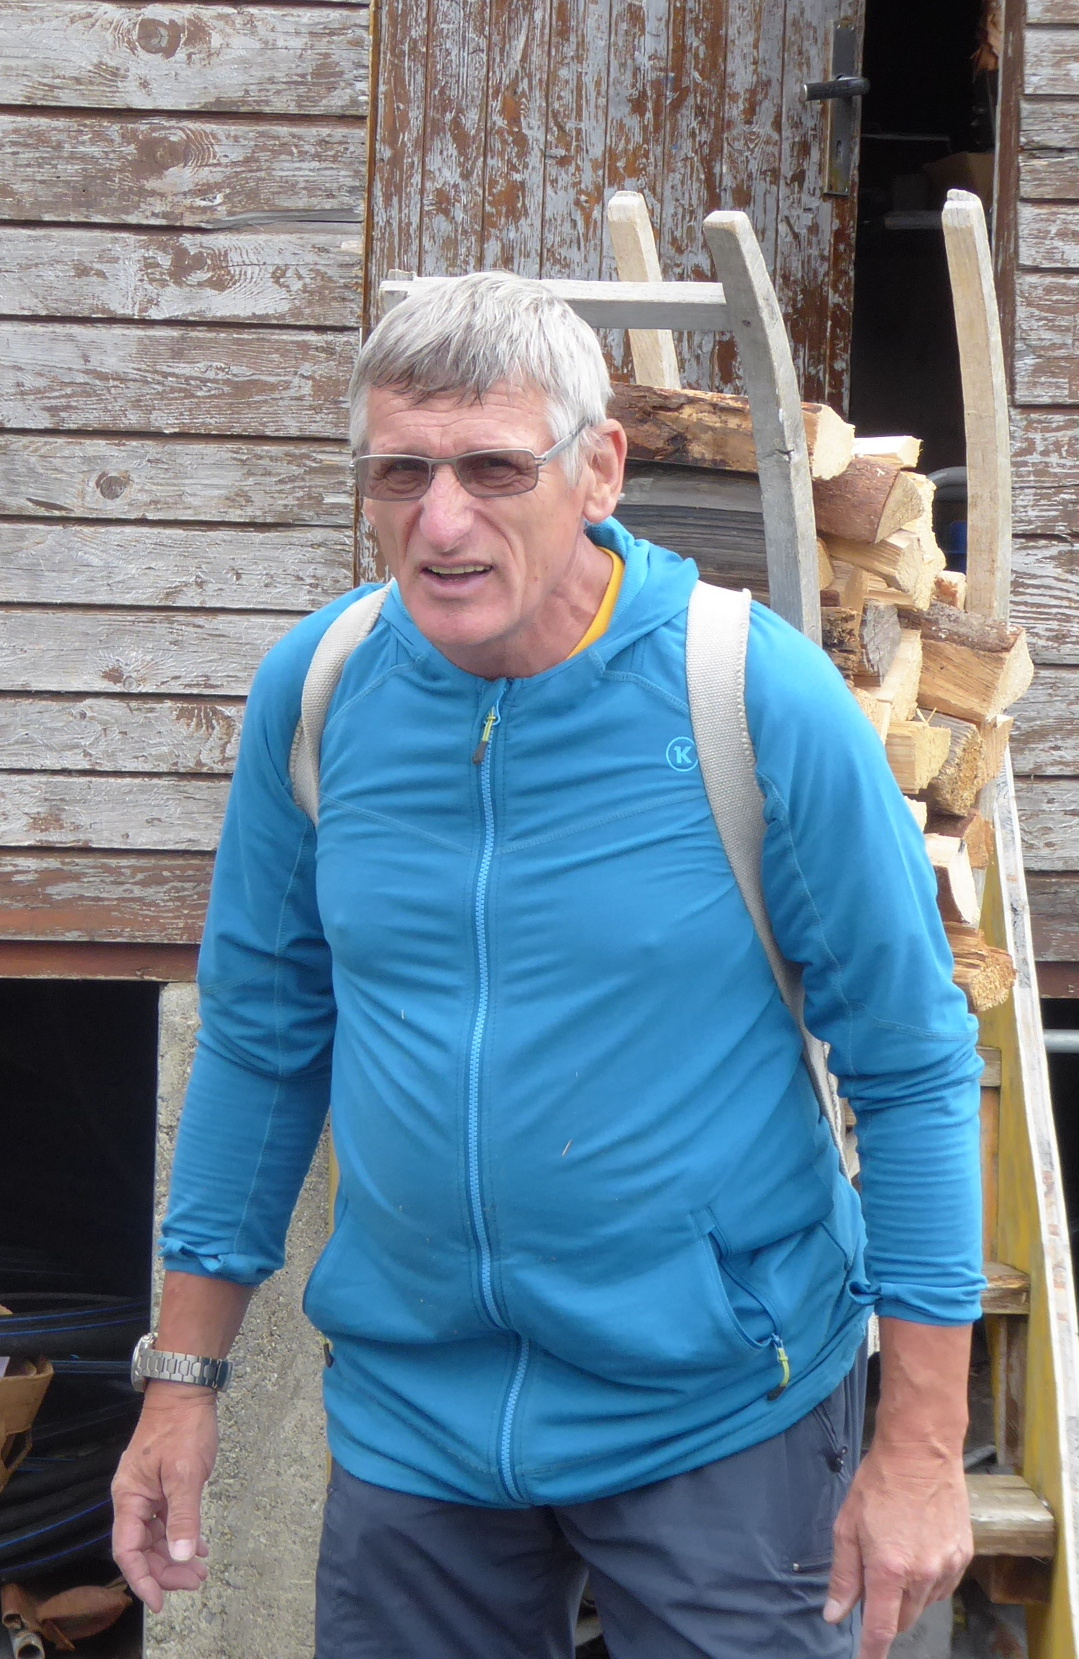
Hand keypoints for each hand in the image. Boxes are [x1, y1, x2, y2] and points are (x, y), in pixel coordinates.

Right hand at [111, 1385, 218, 1611]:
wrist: (186, 1391)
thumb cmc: (182, 1427)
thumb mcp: (186, 1474)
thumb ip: (183, 1516)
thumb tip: (180, 1556)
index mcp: (129, 1498)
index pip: (127, 1551)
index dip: (142, 1580)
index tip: (160, 1603)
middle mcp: (133, 1498)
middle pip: (142, 1548)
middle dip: (166, 1571)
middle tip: (196, 1583)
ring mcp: (147, 1492)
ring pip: (156, 1537)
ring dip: (175, 1556)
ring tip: (201, 1571)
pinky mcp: (162, 1485)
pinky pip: (167, 1520)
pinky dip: (182, 1535)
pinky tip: (200, 1546)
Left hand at [823, 1441, 972, 1658]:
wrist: (922, 1451)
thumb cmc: (878, 1484)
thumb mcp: (847, 1526)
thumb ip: (843, 1576)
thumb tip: (835, 1615)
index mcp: (890, 1569)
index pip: (882, 1629)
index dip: (871, 1653)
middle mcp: (923, 1575)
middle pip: (903, 1620)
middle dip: (886, 1614)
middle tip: (872, 1581)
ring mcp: (948, 1566)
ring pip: (923, 1604)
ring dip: (907, 1596)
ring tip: (895, 1555)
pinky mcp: (964, 1556)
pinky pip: (942, 1587)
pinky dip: (927, 1582)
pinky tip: (917, 1553)